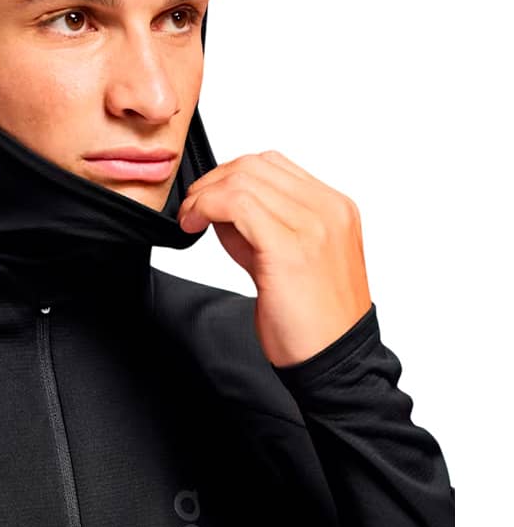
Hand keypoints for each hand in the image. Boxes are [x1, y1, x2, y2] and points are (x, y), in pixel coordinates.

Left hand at [177, 150, 372, 366]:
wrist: (335, 361)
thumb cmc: (313, 320)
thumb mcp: (288, 258)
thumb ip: (260, 226)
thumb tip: (218, 206)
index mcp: (334, 208)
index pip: (272, 164)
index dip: (229, 175)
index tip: (206, 199)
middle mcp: (329, 209)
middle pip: (255, 165)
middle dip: (212, 182)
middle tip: (191, 208)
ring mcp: (313, 225)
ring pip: (243, 179)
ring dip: (204, 195)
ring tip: (190, 219)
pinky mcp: (289, 247)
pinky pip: (236, 203)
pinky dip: (205, 207)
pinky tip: (193, 225)